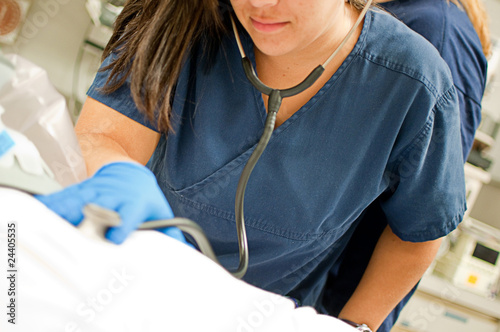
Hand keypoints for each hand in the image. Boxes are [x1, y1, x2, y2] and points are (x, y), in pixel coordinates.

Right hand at [35, 162, 185, 244]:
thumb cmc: (144, 197)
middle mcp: (114, 196)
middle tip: (80, 236)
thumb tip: (184, 249)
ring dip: (66, 213)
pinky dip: (52, 206)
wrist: (129, 173)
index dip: (124, 224)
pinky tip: (42, 214)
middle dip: (90, 221)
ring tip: (53, 225)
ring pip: (79, 201)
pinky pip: (64, 198)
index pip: (130, 213)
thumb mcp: (160, 211)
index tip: (116, 237)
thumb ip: (170, 231)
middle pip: (100, 208)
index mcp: (134, 202)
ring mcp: (95, 192)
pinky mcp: (81, 190)